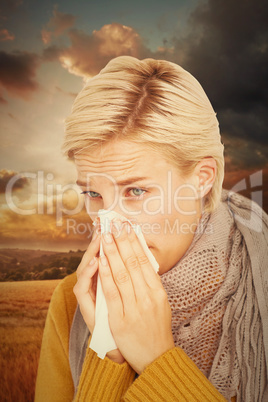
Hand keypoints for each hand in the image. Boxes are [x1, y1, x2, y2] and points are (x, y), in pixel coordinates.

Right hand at [73, 224, 124, 363]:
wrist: (124, 349)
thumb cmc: (129, 319)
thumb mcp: (130, 294)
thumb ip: (129, 274)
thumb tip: (137, 248)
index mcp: (104, 282)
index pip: (102, 256)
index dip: (107, 240)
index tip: (112, 222)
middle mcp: (92, 287)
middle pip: (93, 259)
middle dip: (100, 241)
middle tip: (104, 223)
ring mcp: (88, 297)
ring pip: (85, 270)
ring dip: (93, 252)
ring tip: (100, 237)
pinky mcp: (85, 308)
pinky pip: (83, 288)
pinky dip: (90, 273)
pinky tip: (96, 261)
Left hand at [99, 221, 174, 373]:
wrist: (157, 357)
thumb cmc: (157, 327)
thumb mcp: (161, 303)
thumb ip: (151, 282)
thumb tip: (143, 259)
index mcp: (158, 291)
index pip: (145, 261)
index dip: (135, 242)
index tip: (127, 227)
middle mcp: (148, 297)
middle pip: (133, 263)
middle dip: (122, 241)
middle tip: (115, 223)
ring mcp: (135, 308)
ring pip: (122, 274)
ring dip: (112, 252)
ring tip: (106, 235)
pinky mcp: (121, 320)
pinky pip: (112, 293)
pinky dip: (106, 275)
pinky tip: (101, 260)